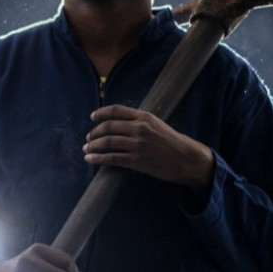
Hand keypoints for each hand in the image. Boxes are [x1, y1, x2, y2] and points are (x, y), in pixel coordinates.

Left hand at [84, 105, 215, 194]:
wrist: (186, 159)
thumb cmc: (172, 142)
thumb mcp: (157, 124)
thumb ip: (139, 121)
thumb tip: (119, 122)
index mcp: (144, 117)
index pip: (116, 110)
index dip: (101, 113)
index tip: (92, 117)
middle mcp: (139, 128)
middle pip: (109, 127)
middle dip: (94, 133)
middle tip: (88, 138)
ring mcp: (138, 145)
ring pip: (108, 142)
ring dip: (93, 146)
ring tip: (86, 149)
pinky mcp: (137, 160)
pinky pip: (112, 158)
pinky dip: (98, 158)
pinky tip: (91, 159)